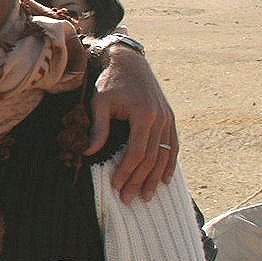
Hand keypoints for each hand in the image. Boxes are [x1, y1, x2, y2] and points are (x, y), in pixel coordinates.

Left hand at [86, 46, 178, 202]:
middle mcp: (160, 118)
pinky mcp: (170, 118)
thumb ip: (98, 127)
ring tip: (147, 196)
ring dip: (156, 178)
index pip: (137, 152)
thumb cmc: (110, 81)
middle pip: (152, 158)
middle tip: (129, 199)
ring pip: (165, 155)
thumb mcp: (100, 101)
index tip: (117, 187)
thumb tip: (89, 152)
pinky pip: (173, 146)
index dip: (127, 172)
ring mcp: (168, 118)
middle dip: (140, 181)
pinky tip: (164, 179)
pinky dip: (169, 163)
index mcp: (143, 114)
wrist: (130, 61)